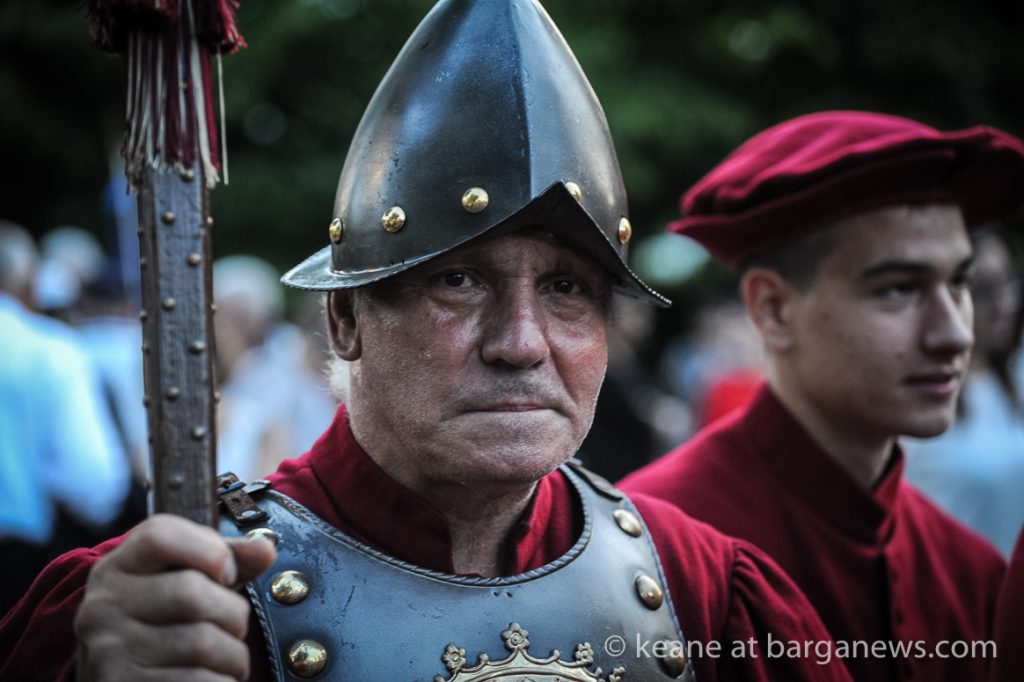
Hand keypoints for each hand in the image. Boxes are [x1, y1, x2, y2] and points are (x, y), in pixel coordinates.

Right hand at [74, 514, 276, 680]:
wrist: (119, 680)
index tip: (227, 574)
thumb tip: (264, 550)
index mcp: (117, 568)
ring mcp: (110, 651)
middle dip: (233, 612)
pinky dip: (222, 680)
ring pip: (202, 643)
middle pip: (192, 592)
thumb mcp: (185, 579)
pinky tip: (212, 678)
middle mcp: (104, 606)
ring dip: (233, 655)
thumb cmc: (162, 623)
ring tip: (226, 658)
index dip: (210, 550)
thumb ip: (224, 558)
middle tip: (233, 626)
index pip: (160, 535)